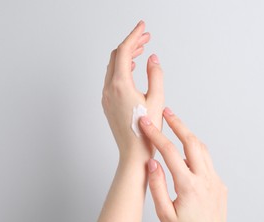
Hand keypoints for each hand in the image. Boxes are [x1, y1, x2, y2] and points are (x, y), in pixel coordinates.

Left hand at [102, 21, 163, 160]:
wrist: (133, 153)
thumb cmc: (146, 131)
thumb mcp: (157, 100)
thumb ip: (155, 75)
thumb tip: (152, 58)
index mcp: (121, 85)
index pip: (125, 51)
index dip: (134, 35)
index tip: (142, 27)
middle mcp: (109, 88)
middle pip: (117, 56)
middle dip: (131, 43)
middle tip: (146, 37)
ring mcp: (106, 96)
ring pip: (113, 67)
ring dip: (126, 56)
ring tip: (141, 49)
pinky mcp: (107, 103)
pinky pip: (112, 78)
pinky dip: (122, 68)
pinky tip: (132, 68)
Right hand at [139, 108, 239, 221]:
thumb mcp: (164, 215)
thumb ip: (158, 187)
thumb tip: (152, 164)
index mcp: (189, 186)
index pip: (170, 153)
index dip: (156, 135)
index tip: (146, 124)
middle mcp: (205, 179)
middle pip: (191, 142)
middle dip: (177, 124)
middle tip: (166, 112)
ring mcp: (215, 180)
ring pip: (202, 149)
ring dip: (188, 134)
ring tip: (176, 124)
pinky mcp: (219, 184)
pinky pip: (207, 160)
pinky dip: (196, 149)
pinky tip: (187, 150)